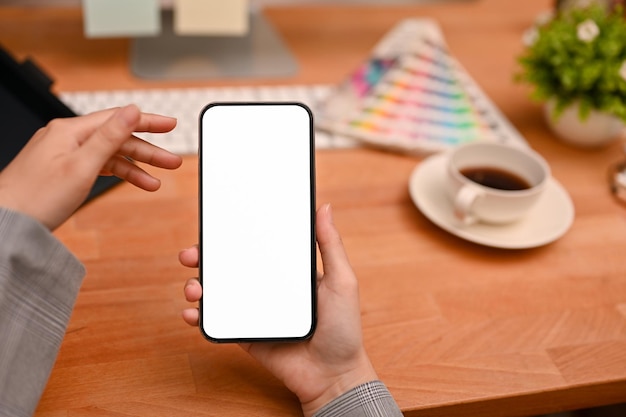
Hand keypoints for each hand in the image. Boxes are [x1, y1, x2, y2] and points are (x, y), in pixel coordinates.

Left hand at [0, 105, 181, 229]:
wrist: (5, 223)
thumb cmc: (35, 197)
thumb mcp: (82, 166)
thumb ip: (109, 137)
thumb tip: (132, 110)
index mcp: (69, 131)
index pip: (117, 118)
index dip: (147, 122)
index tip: (170, 124)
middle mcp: (66, 138)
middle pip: (116, 138)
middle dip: (147, 150)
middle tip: (172, 160)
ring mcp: (63, 155)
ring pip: (108, 155)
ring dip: (135, 166)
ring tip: (158, 179)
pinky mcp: (63, 172)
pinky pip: (97, 166)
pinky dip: (117, 174)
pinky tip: (133, 183)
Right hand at [180, 204, 377, 416]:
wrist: (333, 375)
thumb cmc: (343, 328)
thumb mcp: (342, 281)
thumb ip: (331, 245)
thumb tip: (324, 207)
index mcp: (287, 270)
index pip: (256, 245)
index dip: (234, 234)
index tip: (216, 222)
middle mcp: (267, 286)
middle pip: (229, 266)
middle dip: (205, 257)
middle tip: (192, 254)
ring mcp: (254, 309)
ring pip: (218, 291)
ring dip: (197, 285)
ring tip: (193, 288)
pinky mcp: (246, 333)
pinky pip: (218, 321)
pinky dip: (200, 316)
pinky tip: (193, 313)